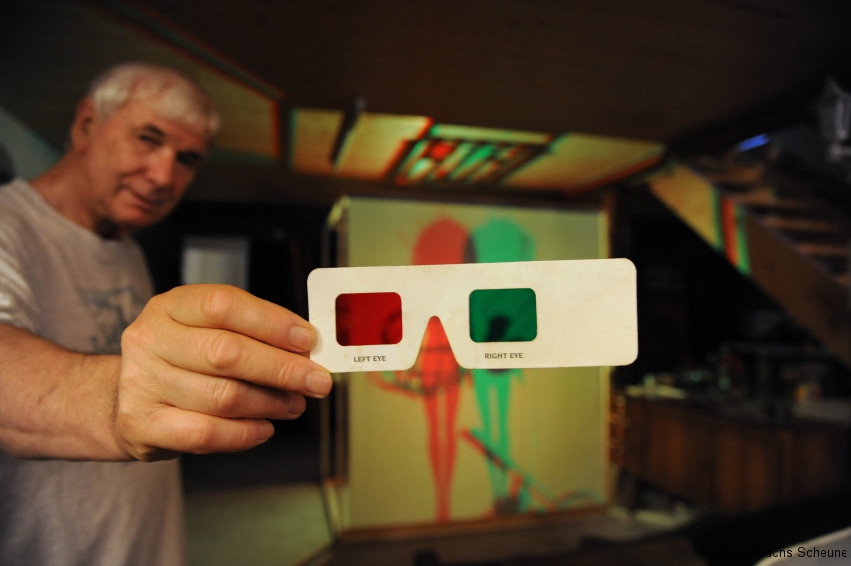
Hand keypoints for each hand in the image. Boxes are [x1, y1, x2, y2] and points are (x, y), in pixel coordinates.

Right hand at [114, 284, 331, 460]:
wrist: (123, 397)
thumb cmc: (183, 359)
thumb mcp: (207, 331)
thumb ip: (253, 334)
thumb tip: (307, 350)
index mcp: (171, 306)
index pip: (225, 305)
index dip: (272, 322)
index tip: (309, 340)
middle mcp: (150, 339)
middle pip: (226, 353)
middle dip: (283, 369)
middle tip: (317, 382)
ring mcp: (141, 382)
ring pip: (222, 396)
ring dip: (271, 403)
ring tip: (294, 405)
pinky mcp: (141, 424)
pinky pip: (205, 433)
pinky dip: (244, 433)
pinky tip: (265, 428)